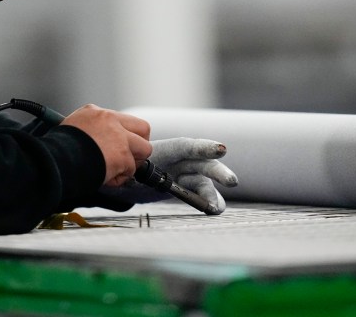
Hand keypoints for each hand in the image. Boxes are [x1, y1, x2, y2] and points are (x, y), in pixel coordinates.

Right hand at [61, 105, 151, 186]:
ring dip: (133, 163)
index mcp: (95, 112)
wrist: (55, 159)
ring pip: (144, 149)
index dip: (124, 135)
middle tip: (128, 157)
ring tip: (117, 170)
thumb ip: (87, 131)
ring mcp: (119, 137)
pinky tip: (106, 178)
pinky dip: (119, 178)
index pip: (121, 119)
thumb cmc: (57, 148)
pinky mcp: (122, 155)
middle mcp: (110, 120)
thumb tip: (93, 144)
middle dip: (139, 145)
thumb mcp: (70, 129)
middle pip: (143, 128)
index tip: (120, 146)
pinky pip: (130, 171)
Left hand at [102, 137, 237, 212]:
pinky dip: (208, 201)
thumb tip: (131, 178)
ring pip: (203, 182)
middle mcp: (179, 160)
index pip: (186, 147)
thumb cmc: (126, 166)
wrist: (123, 176)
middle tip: (232, 181)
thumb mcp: (125, 167)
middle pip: (201, 164)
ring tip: (216, 208)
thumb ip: (131, 171)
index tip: (222, 150)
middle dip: (217, 172)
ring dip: (212, 194)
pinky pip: (200, 194)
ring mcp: (184, 174)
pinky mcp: (185, 187)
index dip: (203, 148)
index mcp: (165, 149)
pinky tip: (214, 209)